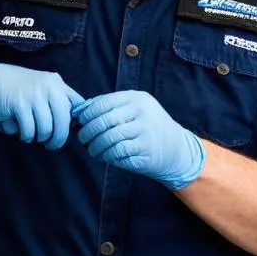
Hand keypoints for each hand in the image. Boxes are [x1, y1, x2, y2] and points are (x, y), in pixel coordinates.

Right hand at [0, 59, 83, 149]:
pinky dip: (22, 134)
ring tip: (26, 131)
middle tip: (50, 145)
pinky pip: (29, 131)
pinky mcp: (19, 104)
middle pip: (64, 123)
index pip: (78, 105)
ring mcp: (34, 95)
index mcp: (56, 83)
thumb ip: (52, 103)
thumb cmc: (8, 89)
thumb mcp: (35, 89)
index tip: (65, 132)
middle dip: (57, 139)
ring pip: (46, 130)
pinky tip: (15, 127)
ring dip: (35, 136)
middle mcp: (49, 87)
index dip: (75, 124)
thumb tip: (70, 126)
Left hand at [73, 90, 204, 189]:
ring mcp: (145, 131)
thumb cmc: (147, 126)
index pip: (103, 103)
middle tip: (83, 139)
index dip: (87, 114)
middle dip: (88, 132)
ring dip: (95, 147)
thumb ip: (110, 106)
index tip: (80, 122)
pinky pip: (118, 153)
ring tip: (92, 150)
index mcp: (136, 98)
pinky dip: (107, 156)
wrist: (176, 148)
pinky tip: (105, 157)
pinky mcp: (145, 150)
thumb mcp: (134, 108)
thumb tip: (80, 110)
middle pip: (104, 122)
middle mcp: (141, 113)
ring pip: (109, 139)